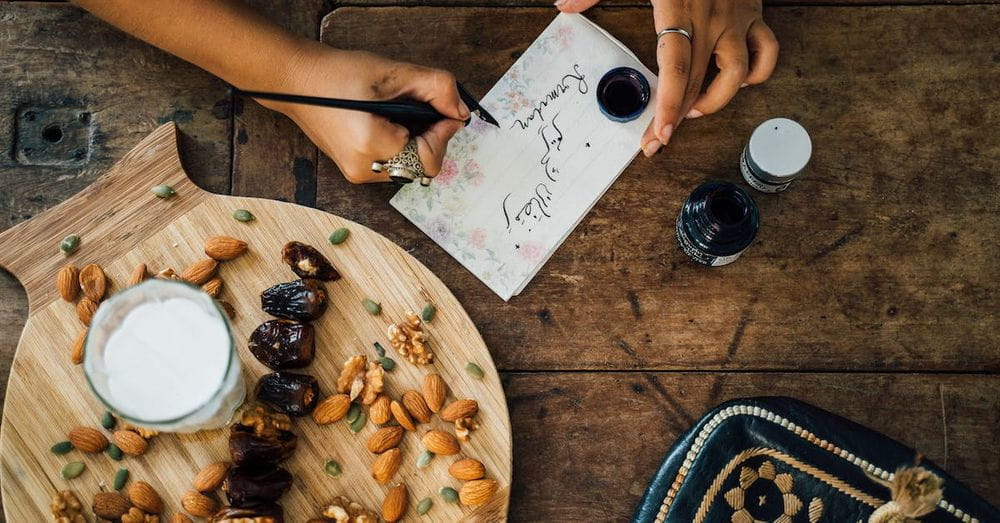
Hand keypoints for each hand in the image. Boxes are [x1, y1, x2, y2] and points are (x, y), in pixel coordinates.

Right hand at [259, 45, 468, 182]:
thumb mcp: (392, 73)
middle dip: (431, 137)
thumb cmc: (337, 74)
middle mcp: (364, 169)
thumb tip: (460, 110)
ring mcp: (358, 174)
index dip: (444, 134)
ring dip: (417, 141)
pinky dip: (402, 146)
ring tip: (401, 113)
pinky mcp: (356, 171)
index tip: (446, 112)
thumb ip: (435, 89)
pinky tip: (389, 123)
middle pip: (422, 166)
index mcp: (371, 147)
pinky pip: (394, 164)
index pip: (429, 159)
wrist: (297, 82)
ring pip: (410, 167)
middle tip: (422, 108)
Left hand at [557, 0, 778, 155]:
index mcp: (677, 9)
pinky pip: (765, 52)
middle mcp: (710, 19)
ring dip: (716, 100)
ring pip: (737, 74)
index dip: (668, 105)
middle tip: (657, 140)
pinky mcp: (753, 14)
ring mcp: (735, 18)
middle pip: (696, 82)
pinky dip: (756, 73)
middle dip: (676, 118)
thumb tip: (564, 5)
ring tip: (693, 110)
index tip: (659, 134)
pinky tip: (737, 82)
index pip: (675, 69)